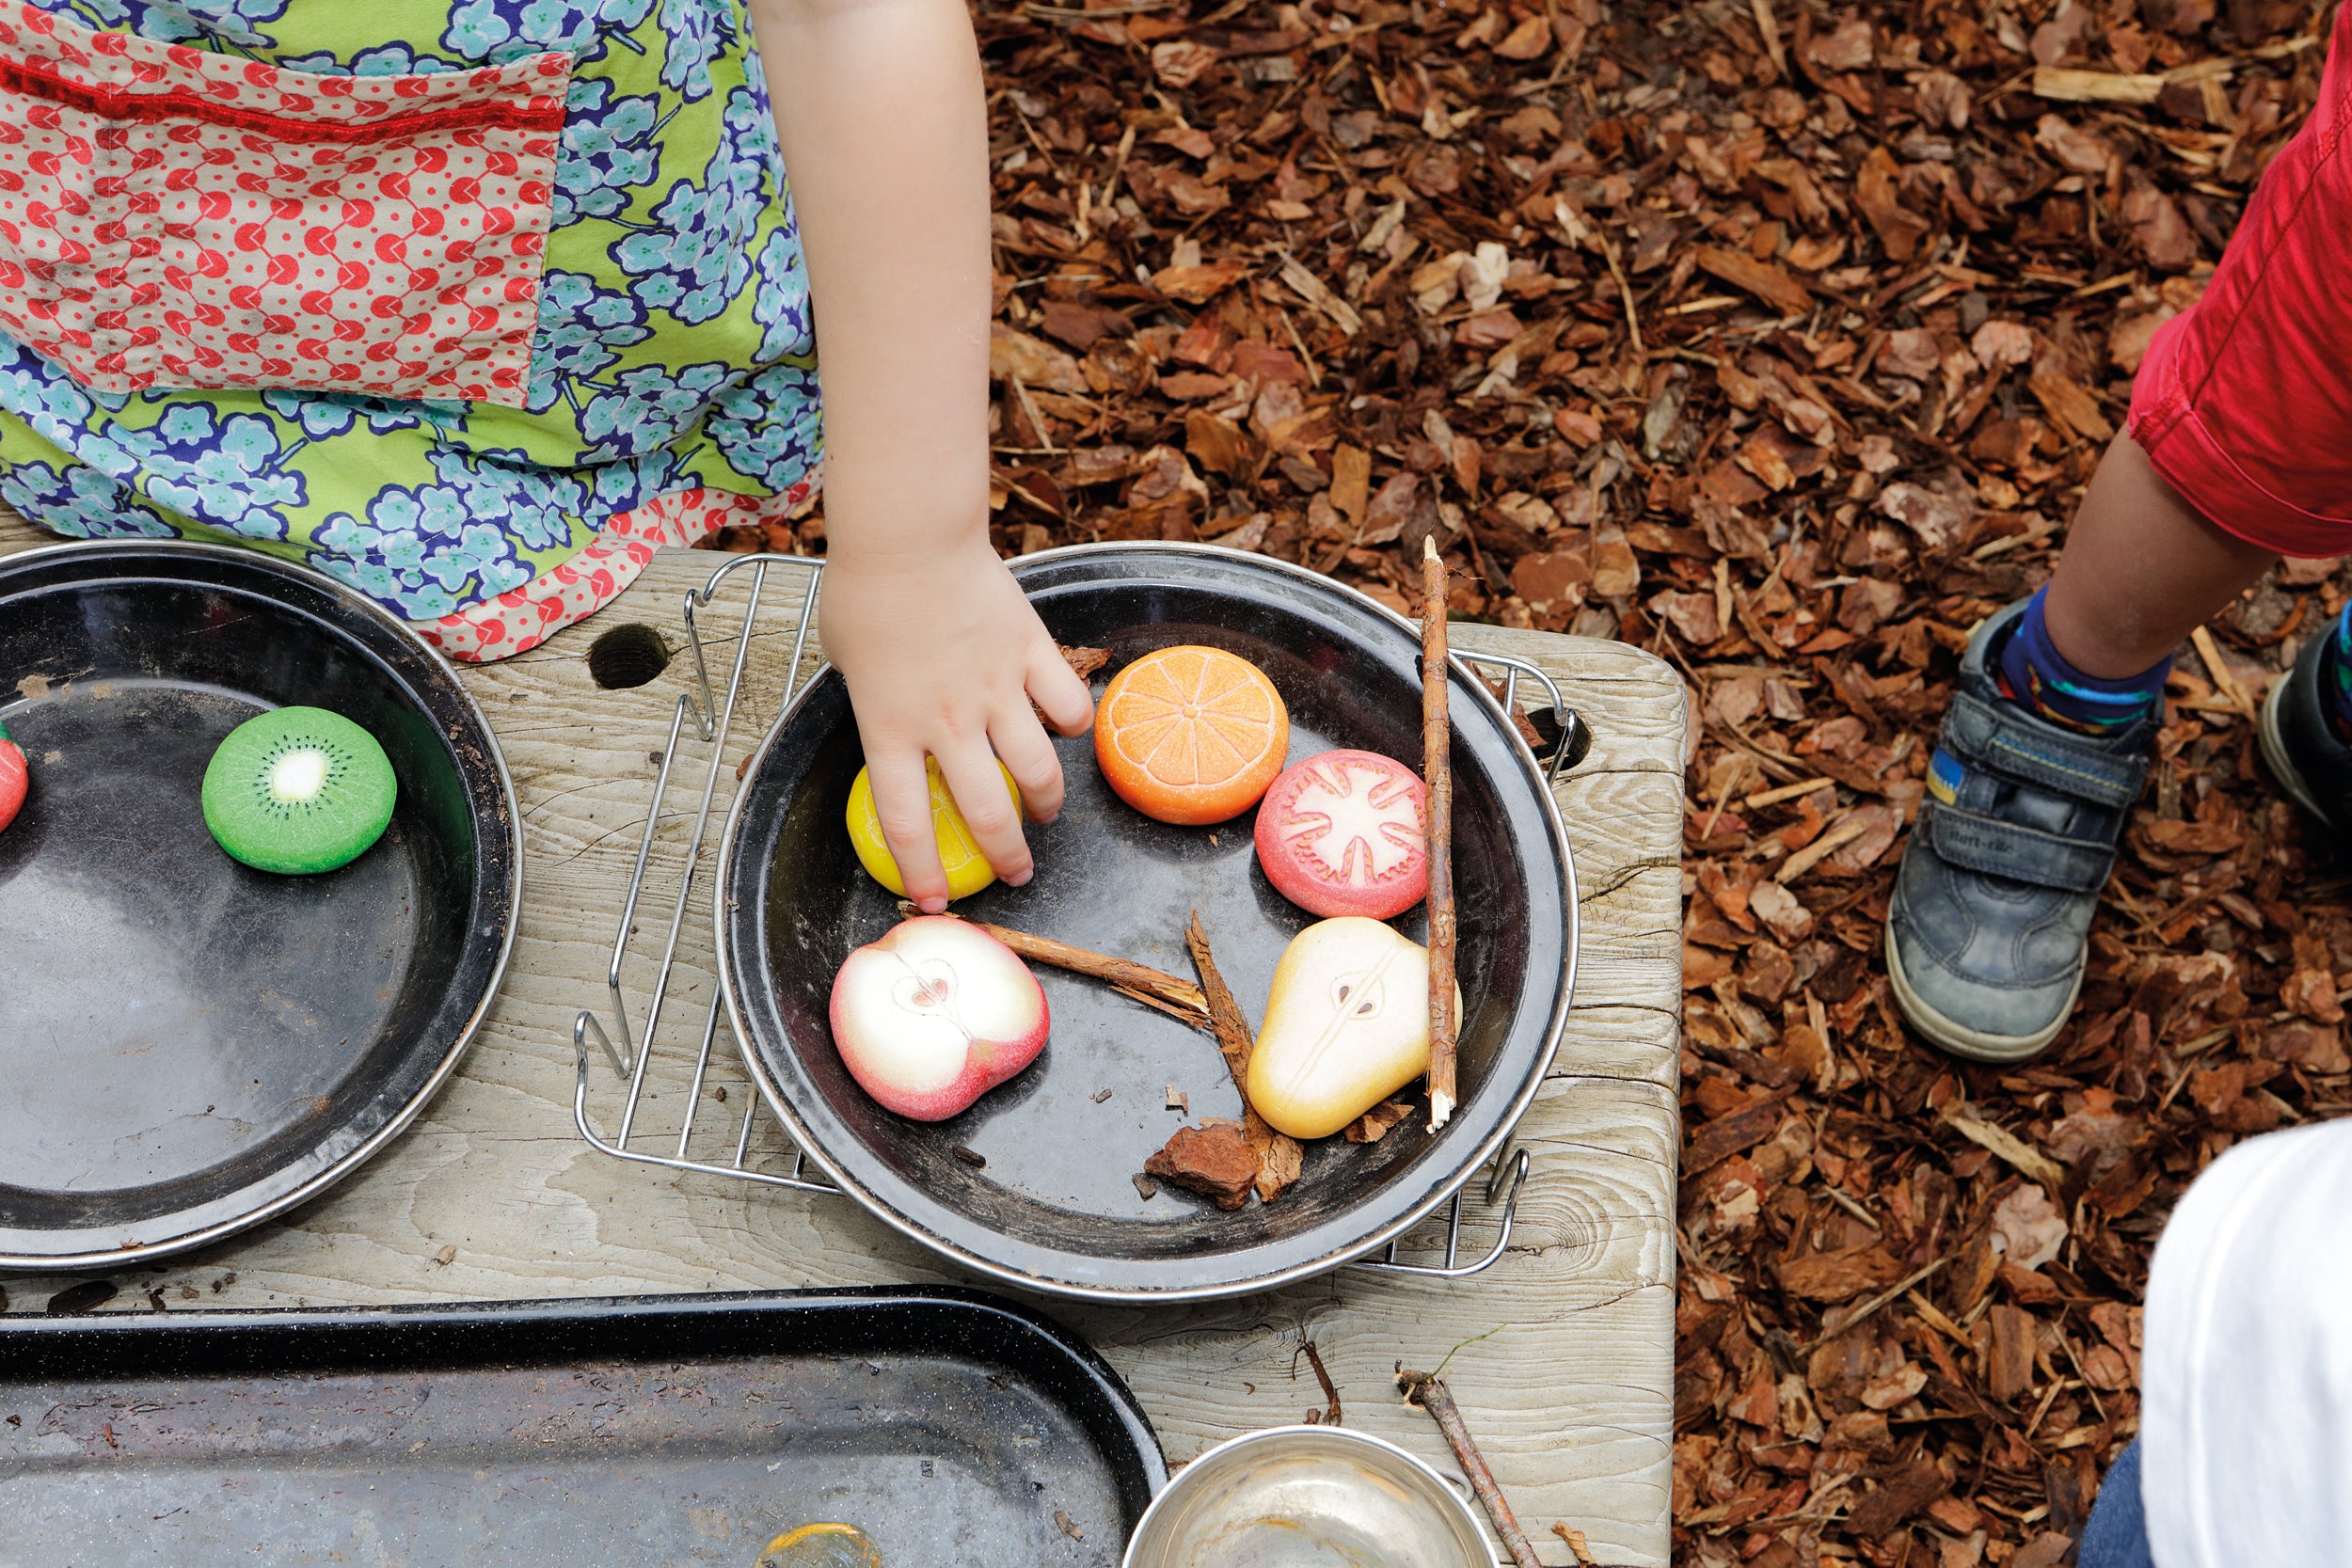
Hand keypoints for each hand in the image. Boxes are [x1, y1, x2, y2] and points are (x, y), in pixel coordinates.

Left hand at [820, 536, 1093, 910]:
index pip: (908, 822)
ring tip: (1048, 812)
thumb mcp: (845, 661)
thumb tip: (890, 717)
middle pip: (987, 812)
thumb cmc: (863, 591)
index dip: (924, 872)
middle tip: (1018, 872)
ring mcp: (994, 689)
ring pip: (1039, 770)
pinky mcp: (1030, 655)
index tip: (938, 899)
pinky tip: (1066, 729)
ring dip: (1047, 802)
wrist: (908, 536)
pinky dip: (1071, 725)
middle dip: (1007, 855)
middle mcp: (946, 721)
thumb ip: (873, 701)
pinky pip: (1066, 706)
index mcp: (890, 728)